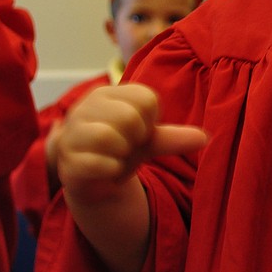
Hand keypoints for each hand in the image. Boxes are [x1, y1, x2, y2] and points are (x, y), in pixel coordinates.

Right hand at [55, 83, 206, 271]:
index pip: (147, 99)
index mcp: (108, 93)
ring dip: (123, 154)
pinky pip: (99, 163)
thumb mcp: (149, 140)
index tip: (138, 132)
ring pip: (111, 137)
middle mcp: (86, 106)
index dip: (150, 121)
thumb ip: (174, 137)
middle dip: (136, 138)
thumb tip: (204, 138)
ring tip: (115, 156)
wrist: (92, 178)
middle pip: (130, 117)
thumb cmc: (119, 149)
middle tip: (126, 145)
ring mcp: (73, 132)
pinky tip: (106, 169)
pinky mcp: (68, 160)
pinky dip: (112, 170)